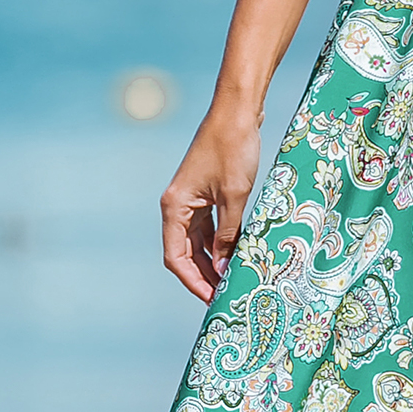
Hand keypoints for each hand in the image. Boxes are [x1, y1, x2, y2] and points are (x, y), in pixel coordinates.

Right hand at [161, 109, 260, 302]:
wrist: (237, 111)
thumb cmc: (233, 149)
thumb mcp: (234, 196)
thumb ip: (227, 235)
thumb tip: (222, 268)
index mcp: (175, 207)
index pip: (175, 257)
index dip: (192, 282)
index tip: (211, 300)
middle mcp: (178, 205)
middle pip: (185, 253)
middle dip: (203, 276)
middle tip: (225, 297)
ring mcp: (192, 200)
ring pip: (198, 242)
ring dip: (212, 262)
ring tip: (232, 282)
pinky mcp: (207, 193)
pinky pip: (210, 228)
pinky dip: (221, 244)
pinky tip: (237, 257)